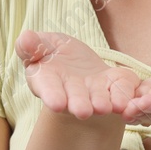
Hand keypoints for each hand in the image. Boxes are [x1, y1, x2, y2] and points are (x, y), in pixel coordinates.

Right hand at [15, 29, 139, 123]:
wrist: (74, 61)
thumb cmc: (51, 52)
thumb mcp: (40, 44)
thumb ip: (32, 45)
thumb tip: (25, 38)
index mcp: (47, 80)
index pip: (48, 88)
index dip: (52, 95)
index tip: (57, 104)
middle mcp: (71, 92)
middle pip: (75, 98)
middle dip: (79, 103)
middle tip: (83, 111)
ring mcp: (93, 92)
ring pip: (97, 98)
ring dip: (101, 102)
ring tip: (105, 107)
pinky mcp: (112, 86)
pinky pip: (119, 89)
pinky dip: (123, 94)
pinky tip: (125, 100)